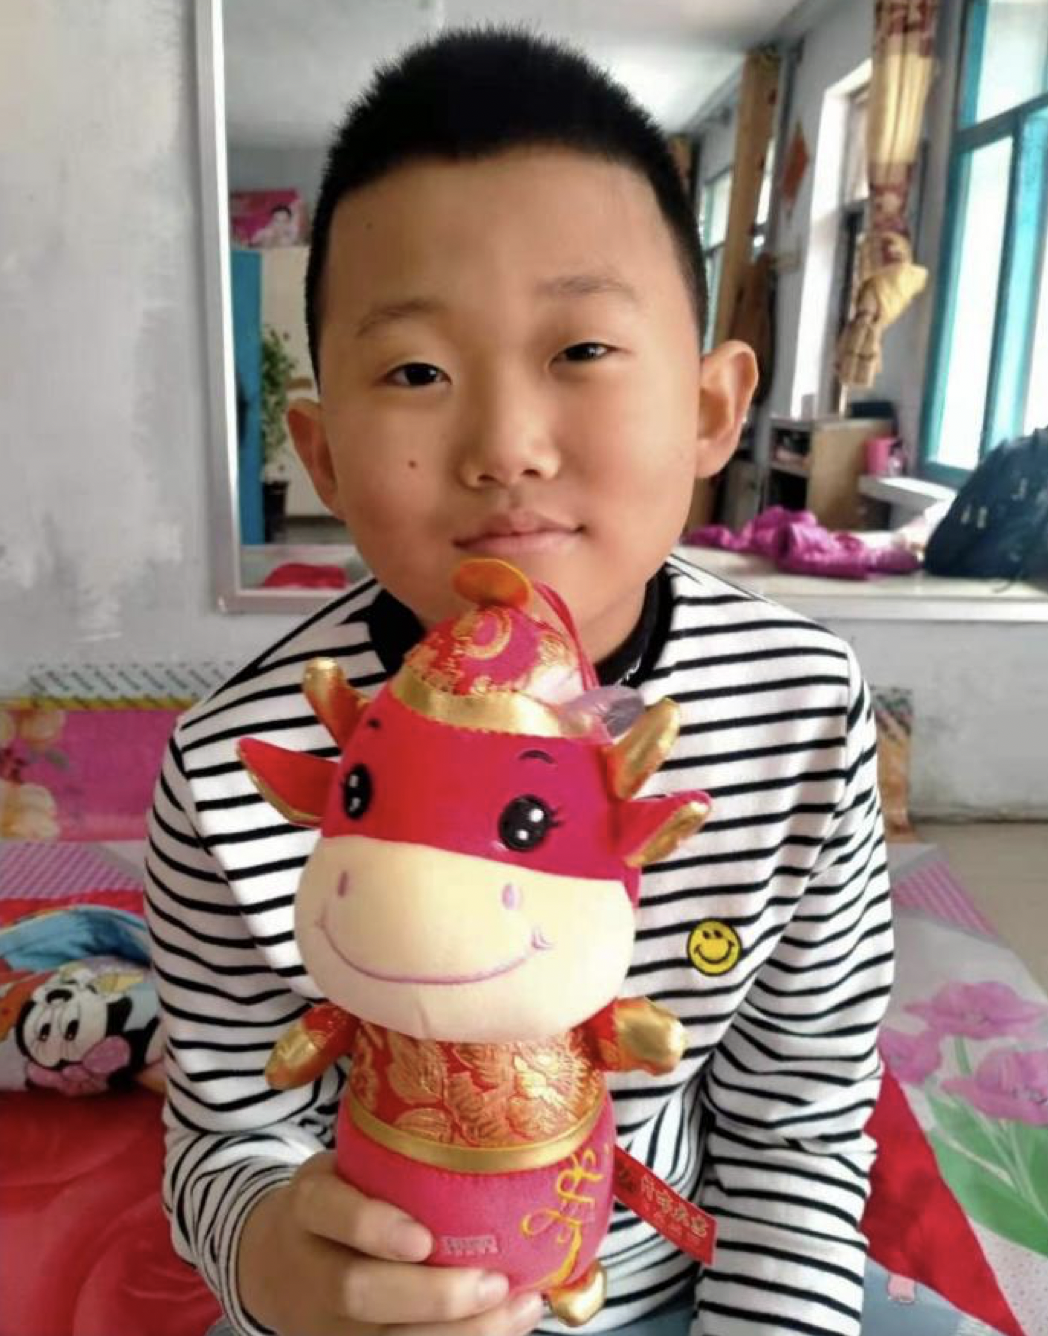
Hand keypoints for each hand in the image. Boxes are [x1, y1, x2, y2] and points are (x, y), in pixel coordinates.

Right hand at [237, 1152, 544, 1335]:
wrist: (277, 1263)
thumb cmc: (341, 1201)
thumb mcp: (348, 1168)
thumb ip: (393, 1161)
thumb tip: (490, 1132)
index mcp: (308, 1206)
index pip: (329, 1211)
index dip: (373, 1228)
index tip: (424, 1238)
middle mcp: (310, 1270)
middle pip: (357, 1293)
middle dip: (431, 1296)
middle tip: (494, 1281)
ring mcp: (323, 1323)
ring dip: (460, 1332)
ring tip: (518, 1306)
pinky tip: (508, 1323)